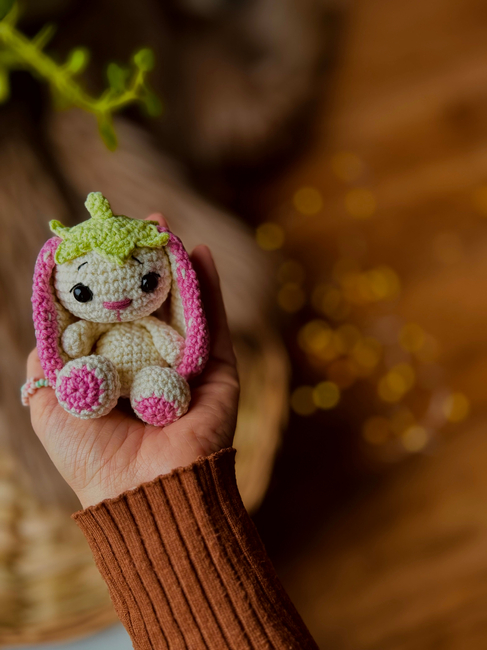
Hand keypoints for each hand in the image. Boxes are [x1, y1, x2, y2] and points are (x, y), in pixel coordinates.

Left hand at [27, 215, 238, 507]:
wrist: (143, 493)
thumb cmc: (90, 455)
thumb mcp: (48, 406)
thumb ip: (46, 364)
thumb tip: (45, 321)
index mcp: (113, 370)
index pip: (110, 312)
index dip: (103, 277)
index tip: (96, 242)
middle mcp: (149, 362)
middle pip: (147, 301)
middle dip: (142, 263)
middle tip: (137, 225)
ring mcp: (185, 363)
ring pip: (182, 304)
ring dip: (176, 265)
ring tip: (165, 229)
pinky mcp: (217, 369)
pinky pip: (213, 321)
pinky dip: (210, 287)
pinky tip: (201, 252)